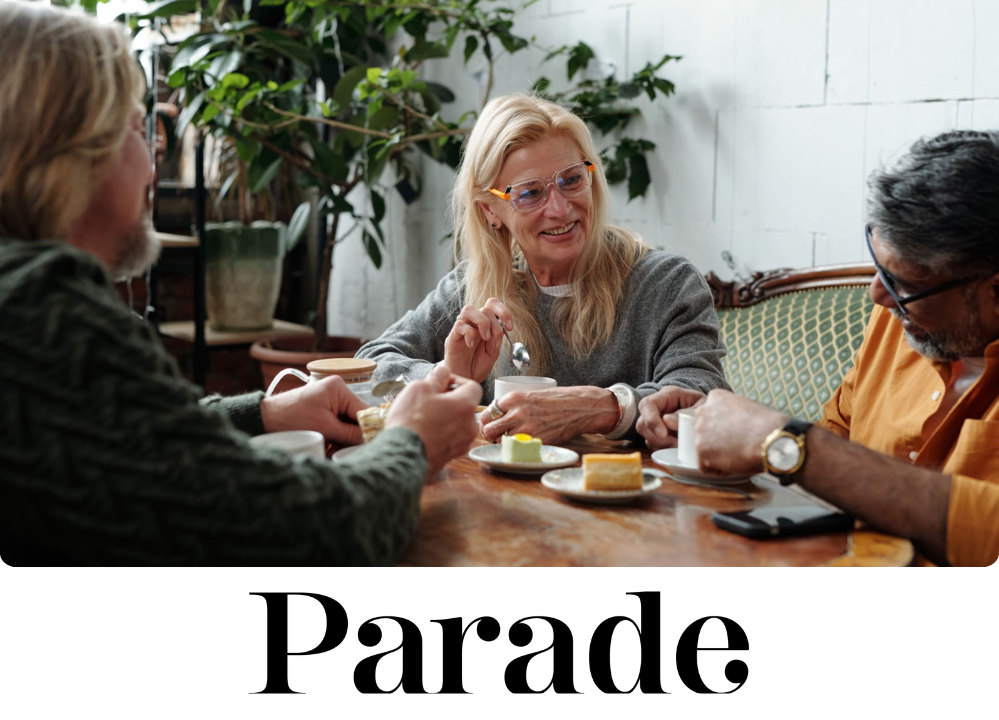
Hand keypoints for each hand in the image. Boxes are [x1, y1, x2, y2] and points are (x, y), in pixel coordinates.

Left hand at [260, 375, 369, 445]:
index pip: (363, 410)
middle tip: (346, 450)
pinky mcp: (324, 408)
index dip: (367, 428)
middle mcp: (337, 390)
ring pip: (347, 423)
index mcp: (339, 388)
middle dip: (351, 435)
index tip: (370, 444)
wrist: (266, 419)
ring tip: (332, 447)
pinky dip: (335, 435)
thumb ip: (351, 434)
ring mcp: (330, 399)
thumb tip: (371, 439)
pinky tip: (328, 444)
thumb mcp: (326, 428)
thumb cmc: (291, 419)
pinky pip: (337, 423)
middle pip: (356, 417)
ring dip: (342, 438)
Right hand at [385, 364, 482, 475]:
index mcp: (466, 405)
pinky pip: (451, 438)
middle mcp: (470, 425)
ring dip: (445, 416)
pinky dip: (441, 432)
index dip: (456, 381)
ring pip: (458, 422)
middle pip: (465, 405)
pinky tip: (424, 431)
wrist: (402, 455)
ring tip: (424, 416)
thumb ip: (436, 378)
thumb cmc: (411, 420)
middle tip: (429, 399)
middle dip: (449, 400)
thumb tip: (443, 371)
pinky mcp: (452, 455)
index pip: (472, 386)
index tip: (441, 382)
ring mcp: (463, 443)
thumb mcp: (420, 388)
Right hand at [442, 298, 511, 382]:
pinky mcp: (452, 337)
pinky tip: (471, 345)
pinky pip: (459, 325)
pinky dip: (469, 333)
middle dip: (495, 325)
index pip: (493, 305)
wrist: (465, 378)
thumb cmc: (477, 365)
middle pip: (485, 308)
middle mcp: (473, 323)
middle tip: (494, 341)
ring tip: (485, 338)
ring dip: (482, 323)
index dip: (503, 311)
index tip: (509, 327)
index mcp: (485, 324)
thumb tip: (503, 328)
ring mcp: (462, 328)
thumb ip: (496, 339)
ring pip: (469, 309)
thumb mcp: (492, 353)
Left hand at [478, 386, 618, 444]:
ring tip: (512, 440)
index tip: (490, 425)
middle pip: (488, 430)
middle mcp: (517, 412)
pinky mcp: (537, 440)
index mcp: (513, 398)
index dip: (486, 422)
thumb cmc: (554, 400)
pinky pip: (517, 449)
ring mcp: (527, 428)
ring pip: (500, 442)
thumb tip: (493, 417)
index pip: (486, 414)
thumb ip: (511, 405)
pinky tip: (524, 443)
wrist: (579, 406)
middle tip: (497, 436)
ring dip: (503, 443)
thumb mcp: (529, 395)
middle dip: (490, 435)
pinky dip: (517, 449)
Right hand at [636, 386, 706, 449]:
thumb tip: (667, 421)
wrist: (712, 414)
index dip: (651, 420)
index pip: (648, 404)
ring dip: (661, 444)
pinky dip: (664, 449)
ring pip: (647, 436)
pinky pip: (654, 445)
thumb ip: (686, 413)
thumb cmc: (707, 407)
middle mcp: (658, 408)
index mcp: (667, 395)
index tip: (663, 434)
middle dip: (655, 437)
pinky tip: (678, 449)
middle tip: (675, 444)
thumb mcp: (702, 406)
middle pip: (642, 423)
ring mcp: (657, 422)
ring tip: (679, 447)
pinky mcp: (660, 435)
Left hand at [693, 389, 786, 474]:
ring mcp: (700, 431)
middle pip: (705, 430)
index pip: (710, 414)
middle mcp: (704, 412)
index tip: (735, 433)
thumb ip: (732, 412)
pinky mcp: (701, 450)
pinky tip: (734, 465)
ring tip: (738, 455)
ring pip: (704, 448)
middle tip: (735, 446)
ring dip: (718, 455)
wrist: (772, 439)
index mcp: (716, 397)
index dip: (723, 427)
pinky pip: (705, 466)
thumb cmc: (767, 425)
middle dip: (717, 440)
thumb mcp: (747, 407)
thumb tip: (731, 424)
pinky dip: (718, 470)